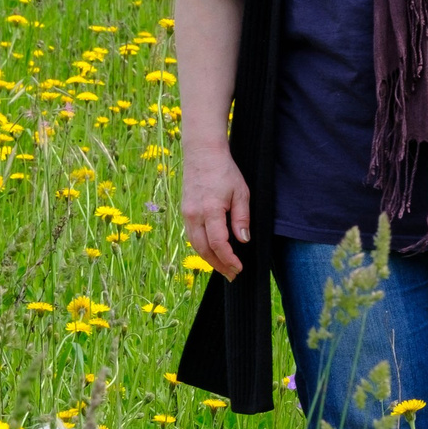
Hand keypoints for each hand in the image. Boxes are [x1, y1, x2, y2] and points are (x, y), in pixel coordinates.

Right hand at [181, 145, 251, 278]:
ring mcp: (187, 213)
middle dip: (218, 265)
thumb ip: (242, 218)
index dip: (228, 259)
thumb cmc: (224, 171)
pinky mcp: (185, 211)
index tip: (239, 268)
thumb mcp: (241, 193)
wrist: (202, 153)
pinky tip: (212, 251)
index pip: (218, 244)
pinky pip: (191, 235)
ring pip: (195, 244)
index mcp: (210, 210)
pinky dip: (201, 247)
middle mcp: (194, 214)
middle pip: (203, 249)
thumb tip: (243, 240)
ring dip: (208, 259)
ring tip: (223, 267)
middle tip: (232, 275)